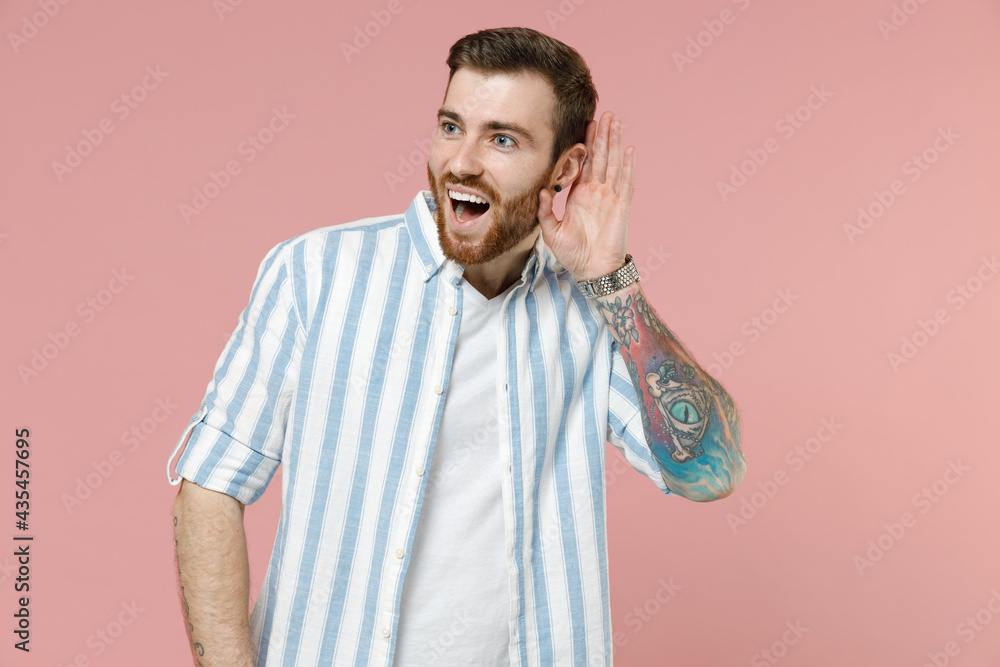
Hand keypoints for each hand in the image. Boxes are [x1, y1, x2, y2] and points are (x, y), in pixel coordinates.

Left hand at [538, 110, 635, 281]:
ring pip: (613, 163)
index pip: (582, 164)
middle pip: (599, 157)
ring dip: (614, 142)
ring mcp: (610, 197)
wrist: (592, 271)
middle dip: (601, 135)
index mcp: (580, 196)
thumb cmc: (572, 254)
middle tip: (602, 113)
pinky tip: (629, 149)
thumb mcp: (551, 231)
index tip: (581, 126)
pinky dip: (627, 165)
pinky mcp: (621, 206)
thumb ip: (545, 210)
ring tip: (615, 121)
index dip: (583, 146)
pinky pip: (625, 182)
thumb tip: (541, 189)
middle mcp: (596, 192)